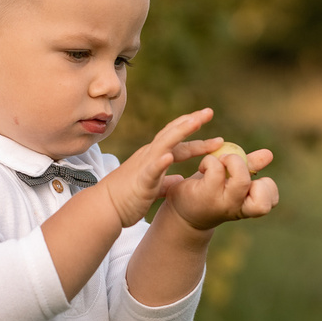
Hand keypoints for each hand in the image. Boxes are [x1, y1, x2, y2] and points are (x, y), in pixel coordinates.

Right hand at [91, 108, 219, 227]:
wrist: (105, 208)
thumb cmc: (127, 198)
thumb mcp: (153, 186)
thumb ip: (166, 181)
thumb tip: (180, 178)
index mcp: (154, 157)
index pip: (178, 143)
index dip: (196, 137)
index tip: (216, 136)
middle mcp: (150, 155)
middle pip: (173, 134)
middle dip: (191, 122)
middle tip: (209, 111)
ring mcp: (145, 165)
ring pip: (164, 143)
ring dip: (180, 132)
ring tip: (195, 122)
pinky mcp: (140, 180)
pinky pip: (150, 169)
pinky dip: (160, 162)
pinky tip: (169, 156)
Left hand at [157, 142, 278, 232]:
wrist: (181, 212)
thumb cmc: (209, 194)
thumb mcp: (231, 181)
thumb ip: (250, 167)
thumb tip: (268, 154)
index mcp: (246, 205)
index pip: (270, 201)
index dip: (267, 187)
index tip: (251, 180)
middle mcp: (236, 207)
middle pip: (259, 190)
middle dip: (247, 169)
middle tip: (230, 164)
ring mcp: (221, 202)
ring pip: (241, 180)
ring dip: (233, 162)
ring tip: (220, 162)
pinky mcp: (205, 193)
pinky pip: (216, 169)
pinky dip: (211, 161)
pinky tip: (204, 167)